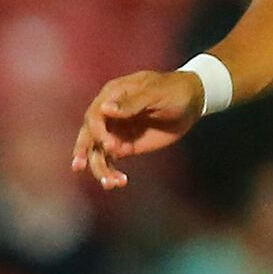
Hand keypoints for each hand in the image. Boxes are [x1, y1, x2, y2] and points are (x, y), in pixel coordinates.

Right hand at [70, 70, 205, 190]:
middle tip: (80, 166)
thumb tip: (105, 109)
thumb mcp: (156, 93)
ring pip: (98, 151)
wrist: (192, 103)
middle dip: (84, 151)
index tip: (111, 145)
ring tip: (110, 183)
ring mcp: (116, 130)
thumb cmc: (174, 91)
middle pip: (89, 134)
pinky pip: (111, 160)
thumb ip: (132, 102)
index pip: (95, 115)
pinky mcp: (125, 145)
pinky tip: (120, 182)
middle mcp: (109, 113)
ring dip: (99, 168)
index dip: (98, 131)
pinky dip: (112, 172)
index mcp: (113, 94)